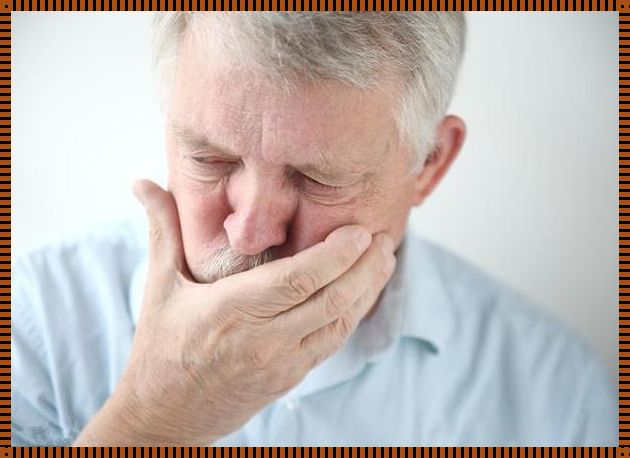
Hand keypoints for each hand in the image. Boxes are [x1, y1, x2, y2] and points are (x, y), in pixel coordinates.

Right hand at [73, 179, 395, 445]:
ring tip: (385, 260)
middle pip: (330, 300)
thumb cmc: (161, 348)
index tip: (361, 232)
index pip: (298, 280)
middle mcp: (263, 339)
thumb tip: (141, 182)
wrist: (165, 416)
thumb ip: (162, 231)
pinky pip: (332, 343)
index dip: (336, 255)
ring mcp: (281, 363)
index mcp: (231, 311)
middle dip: (365, 268)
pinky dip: (352, 315)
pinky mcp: (290, 378)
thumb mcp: (159, 286)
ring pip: (339, 323)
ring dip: (367, 291)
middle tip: (385, 239)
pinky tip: (363, 294)